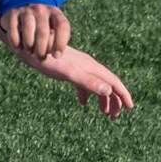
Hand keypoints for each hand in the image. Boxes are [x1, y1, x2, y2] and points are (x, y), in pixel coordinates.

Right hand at [1, 4, 70, 59]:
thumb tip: (55, 56)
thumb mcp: (52, 30)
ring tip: (30, 52)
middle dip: (41, 50)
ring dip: (29, 46)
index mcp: (55, 13)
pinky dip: (16, 42)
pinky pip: (13, 30)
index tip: (56, 56)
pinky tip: (18, 48)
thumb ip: (55, 42)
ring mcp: (26, 10)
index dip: (60, 43)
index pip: (62, 26)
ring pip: (28, 30)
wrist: (22, 10)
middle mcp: (41, 9)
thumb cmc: (41, 27)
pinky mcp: (12, 13)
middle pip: (43, 32)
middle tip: (40, 58)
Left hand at [20, 44, 134, 116]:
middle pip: (108, 84)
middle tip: (115, 116)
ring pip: (96, 84)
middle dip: (115, 100)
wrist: (30, 46)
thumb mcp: (70, 73)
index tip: (130, 107)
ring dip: (102, 98)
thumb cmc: (49, 60)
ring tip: (104, 112)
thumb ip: (89, 82)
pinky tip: (82, 103)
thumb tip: (108, 91)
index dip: (123, 95)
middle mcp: (89, 66)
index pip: (113, 82)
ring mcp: (79, 67)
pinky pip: (83, 83)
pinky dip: (87, 94)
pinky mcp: (69, 69)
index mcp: (92, 67)